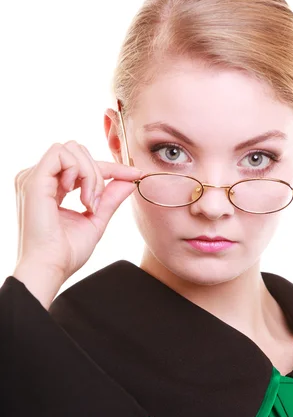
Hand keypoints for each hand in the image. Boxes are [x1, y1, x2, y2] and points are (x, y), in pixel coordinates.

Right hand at [13, 140, 142, 283]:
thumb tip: (130, 181)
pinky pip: (61, 153)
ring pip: (72, 149)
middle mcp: (40, 179)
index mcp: (51, 188)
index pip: (83, 166)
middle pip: (78, 151)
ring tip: (87, 202)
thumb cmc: (66, 253)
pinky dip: (77, 170)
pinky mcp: (33, 179)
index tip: (136, 174)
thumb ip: (110, 199)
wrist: (51, 267)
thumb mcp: (95, 220)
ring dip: (90, 174)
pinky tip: (75, 194)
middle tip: (97, 203)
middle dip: (99, 173)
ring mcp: (34, 177)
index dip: (112, 168)